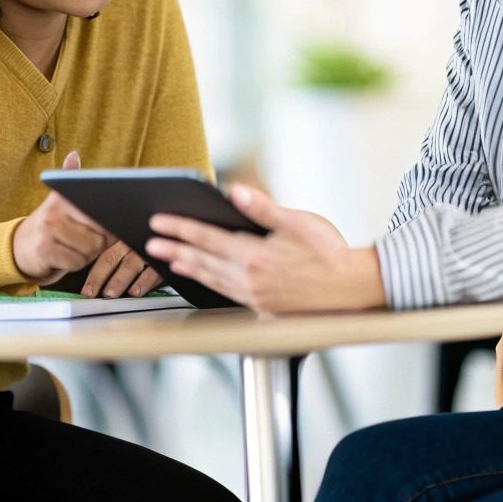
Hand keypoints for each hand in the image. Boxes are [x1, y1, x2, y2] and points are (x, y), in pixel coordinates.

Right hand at [12, 151, 117, 282]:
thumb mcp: (58, 202)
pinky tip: (63, 258)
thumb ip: (69, 179)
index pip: (98, 214)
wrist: (18, 247)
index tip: (102, 229)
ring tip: (72, 249)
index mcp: (62, 199)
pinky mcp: (44, 250)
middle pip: (98, 237)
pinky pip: (75, 263)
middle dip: (96, 245)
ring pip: (88, 251)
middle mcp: (54, 212)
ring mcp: (48, 231)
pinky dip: (74, 265)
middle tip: (81, 242)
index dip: (105, 227)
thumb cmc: (48, 227)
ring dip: (85, 256)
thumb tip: (73, 156)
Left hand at [81, 241, 163, 297]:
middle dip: (100, 277)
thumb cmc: (146, 250)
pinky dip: (144, 282)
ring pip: (131, 265)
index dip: (94, 275)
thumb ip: (115, 261)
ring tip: (110, 293)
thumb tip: (94, 284)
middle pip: (112, 259)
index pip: (104, 257)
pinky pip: (153, 271)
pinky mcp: (163, 262)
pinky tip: (136, 291)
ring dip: (120, 280)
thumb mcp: (129, 250)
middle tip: (91, 292)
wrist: (173, 241)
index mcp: (121, 241)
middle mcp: (132, 244)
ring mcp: (147, 252)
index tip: (85, 291)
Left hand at [145, 184, 385, 312]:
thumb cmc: (329, 252)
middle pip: (202, 261)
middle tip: (150, 243)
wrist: (352, 289)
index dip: (180, 229)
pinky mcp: (262, 309)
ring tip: (169, 261)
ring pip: (211, 281)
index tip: (158, 222)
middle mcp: (249, 280)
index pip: (207, 239)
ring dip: (187, 268)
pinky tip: (201, 279)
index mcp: (255, 256)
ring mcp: (254, 297)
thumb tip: (233, 192)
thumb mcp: (298, 222)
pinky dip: (208, 284)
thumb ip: (262, 208)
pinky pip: (226, 294)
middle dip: (173, 250)